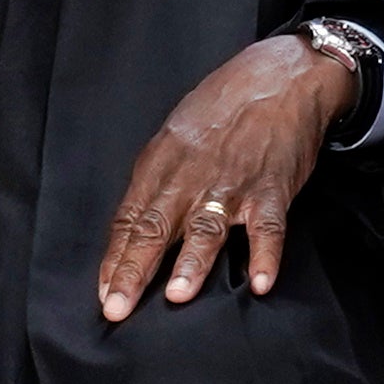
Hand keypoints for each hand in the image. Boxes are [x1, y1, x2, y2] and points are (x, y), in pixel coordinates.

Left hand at [96, 35, 359, 320]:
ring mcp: (233, 182)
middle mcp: (192, 175)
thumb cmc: (224, 105)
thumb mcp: (176, 133)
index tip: (103, 292)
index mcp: (162, 162)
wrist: (280, 76)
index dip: (116, 258)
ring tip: (178, 294)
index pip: (130, 217)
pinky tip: (260, 282)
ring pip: (208, 226)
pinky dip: (266, 255)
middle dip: (135, 270)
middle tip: (117, 307)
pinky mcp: (273, 188)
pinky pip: (269, 227)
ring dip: (193, 262)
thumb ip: (158, 180)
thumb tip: (137, 226)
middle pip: (158, 228)